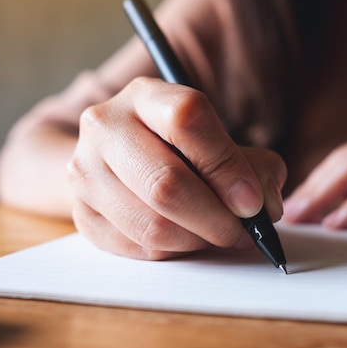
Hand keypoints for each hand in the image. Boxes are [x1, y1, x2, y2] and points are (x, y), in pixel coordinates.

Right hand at [67, 77, 285, 259]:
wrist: (115, 159)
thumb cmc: (178, 148)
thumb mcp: (217, 139)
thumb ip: (253, 166)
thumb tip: (265, 208)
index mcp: (144, 96)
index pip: (187, 119)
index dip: (227, 166)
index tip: (252, 201)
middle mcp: (105, 127)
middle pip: (166, 182)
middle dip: (216, 218)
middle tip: (242, 232)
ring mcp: (84, 172)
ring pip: (152, 224)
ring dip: (198, 240)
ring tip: (216, 233)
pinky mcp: (82, 215)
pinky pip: (138, 248)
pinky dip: (174, 251)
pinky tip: (187, 238)